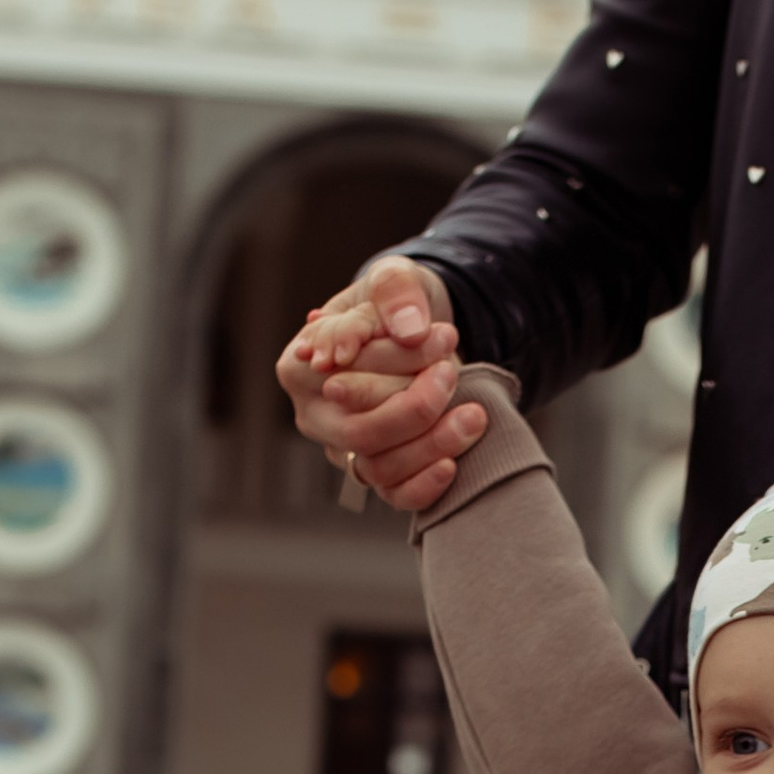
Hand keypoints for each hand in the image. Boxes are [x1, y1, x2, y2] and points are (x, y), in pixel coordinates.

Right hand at [279, 254, 479, 513]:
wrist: (420, 334)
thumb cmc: (395, 307)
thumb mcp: (394, 278)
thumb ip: (395, 292)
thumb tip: (408, 331)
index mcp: (300, 365)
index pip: (343, 376)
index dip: (394, 360)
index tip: (443, 336)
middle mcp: (315, 416)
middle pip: (359, 430)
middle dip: (416, 406)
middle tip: (453, 372)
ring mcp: (343, 450)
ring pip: (378, 467)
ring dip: (431, 445)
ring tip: (473, 414)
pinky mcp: (377, 473)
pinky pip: (394, 495)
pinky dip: (423, 487)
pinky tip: (452, 464)